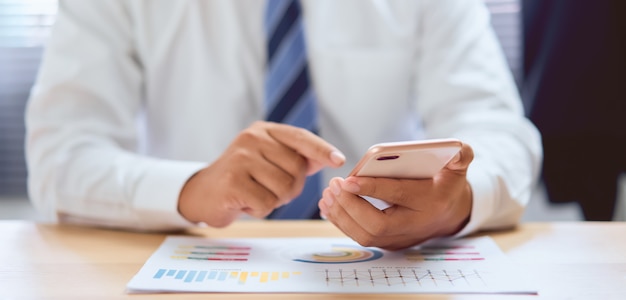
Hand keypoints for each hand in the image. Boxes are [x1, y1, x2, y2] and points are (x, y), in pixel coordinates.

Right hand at [178, 121, 344, 226]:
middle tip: (267, 189)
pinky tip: (244, 203)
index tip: (339, 161)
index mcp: (263, 131)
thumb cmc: (242, 179)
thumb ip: (297, 158)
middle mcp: (251, 139)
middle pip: (296, 169)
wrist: (202, 194)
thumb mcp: (268, 162)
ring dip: (274, 200)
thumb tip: (331, 158)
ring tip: (254, 194)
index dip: (321, 149)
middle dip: (290, 187)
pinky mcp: (232, 182)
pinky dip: (259, 210)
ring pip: (284, 188)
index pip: (299, 137)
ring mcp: (240, 159)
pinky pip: (267, 203)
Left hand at [319, 143, 473, 249]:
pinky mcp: (388, 243)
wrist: (451, 214)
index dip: (372, 189)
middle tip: (334, 185)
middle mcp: (414, 226)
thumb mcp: (458, 167)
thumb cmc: (447, 184)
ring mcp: (400, 239)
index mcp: (430, 202)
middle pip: (376, 225)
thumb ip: (460, 154)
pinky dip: (341, 222)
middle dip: (351, 206)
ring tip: (328, 194)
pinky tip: (328, 206)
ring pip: (365, 235)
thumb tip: (458, 146)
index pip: (398, 196)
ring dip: (342, 215)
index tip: (348, 179)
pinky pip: (361, 237)